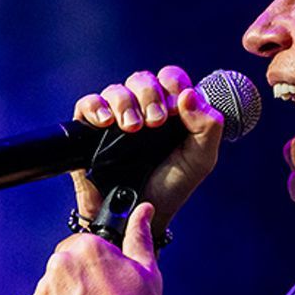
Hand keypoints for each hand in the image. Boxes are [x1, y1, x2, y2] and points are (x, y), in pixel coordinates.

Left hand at [22, 201, 163, 294]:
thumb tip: (143, 211)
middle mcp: (59, 265)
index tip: (103, 290)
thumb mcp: (147, 271)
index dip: (94, 273)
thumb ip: (139, 237)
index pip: (80, 251)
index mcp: (86, 248)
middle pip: (62, 275)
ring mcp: (42, 293)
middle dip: (75, 290)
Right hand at [71, 67, 223, 238]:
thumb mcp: (200, 159)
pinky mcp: (90, 131)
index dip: (173, 84)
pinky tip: (106, 121)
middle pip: (142, 79)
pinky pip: (87, 105)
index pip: (171, 78)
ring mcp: (116, 118)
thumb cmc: (171, 187)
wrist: (139, 217)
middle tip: (156, 121)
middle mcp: (143, 109)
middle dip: (150, 95)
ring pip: (116, 90)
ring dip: (125, 103)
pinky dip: (95, 107)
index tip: (177, 107)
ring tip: (132, 127)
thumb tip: (189, 95)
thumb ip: (207, 127)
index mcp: (171, 109)